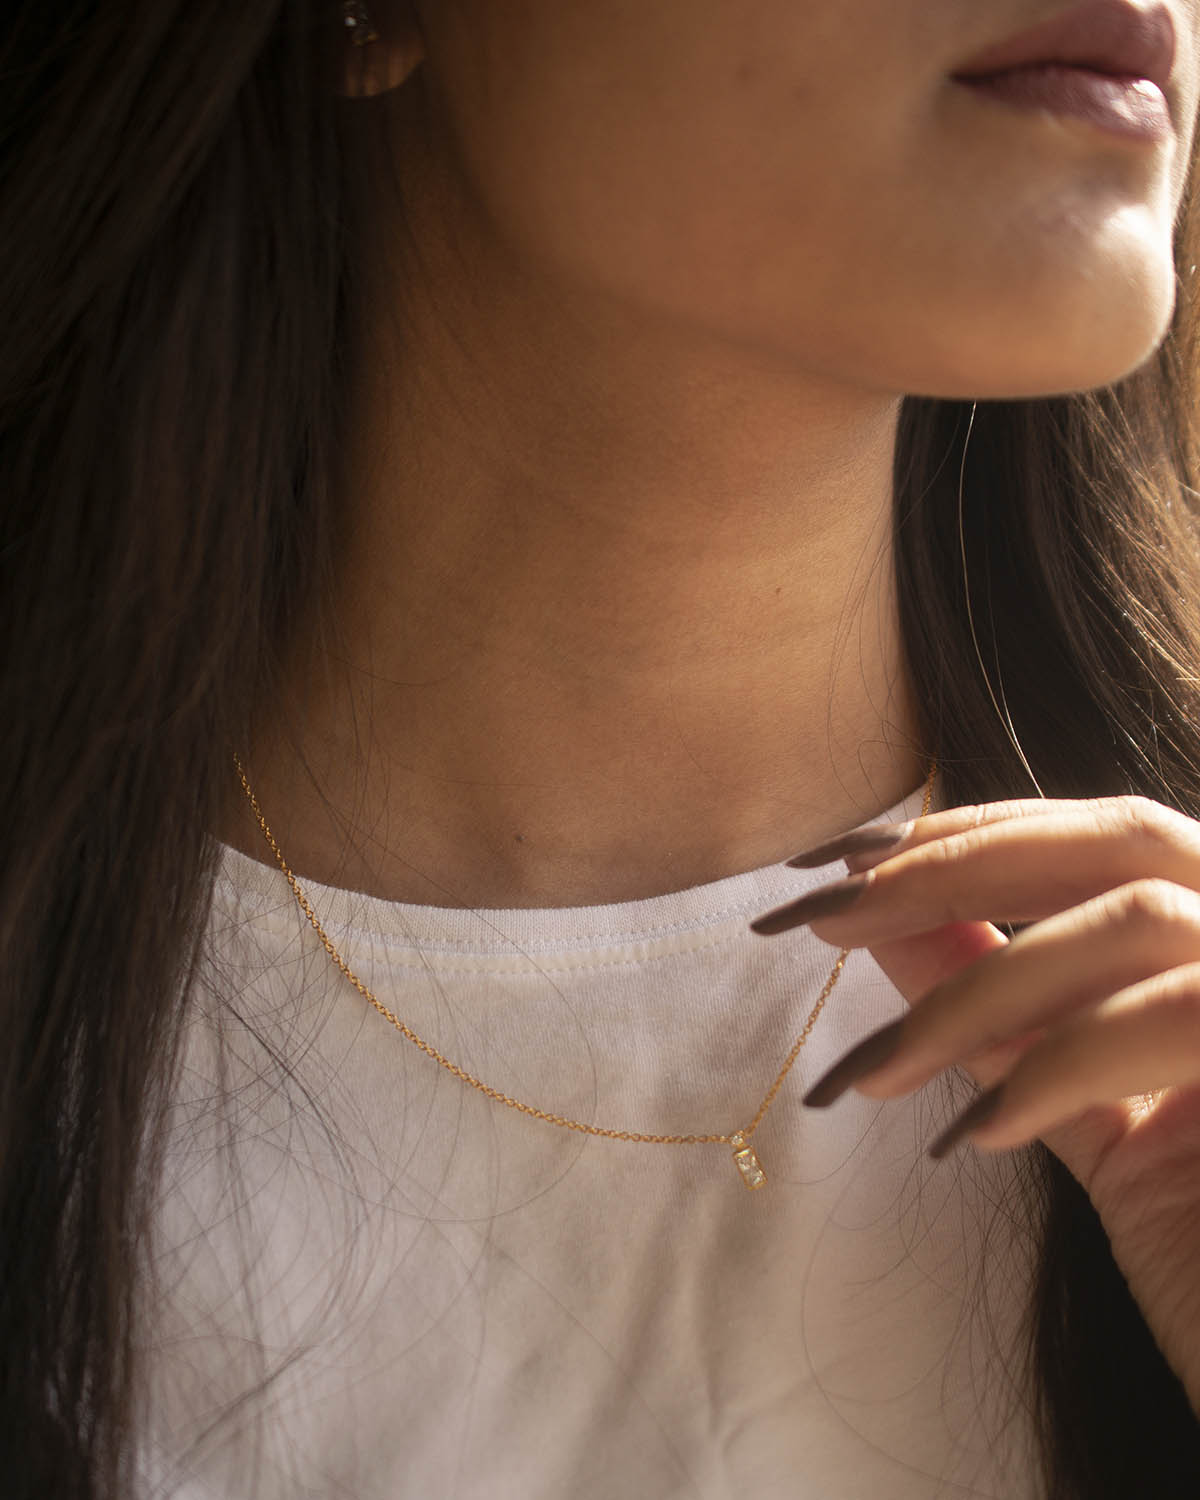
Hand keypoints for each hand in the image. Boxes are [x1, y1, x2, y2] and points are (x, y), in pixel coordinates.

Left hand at [751, 795, 1199, 1412]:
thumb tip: (889, 927)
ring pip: (1135, 918)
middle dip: (955, 867)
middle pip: (1121, 838)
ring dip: (979, 988)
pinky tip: (976, 1134)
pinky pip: (1176, 1013)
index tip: (838, 867)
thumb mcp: (1089, 1112)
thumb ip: (1008, 1014)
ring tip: (877, 1069)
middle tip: (822, 921)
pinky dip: (1060, 1062)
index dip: (969, 836)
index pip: (1097, 839)